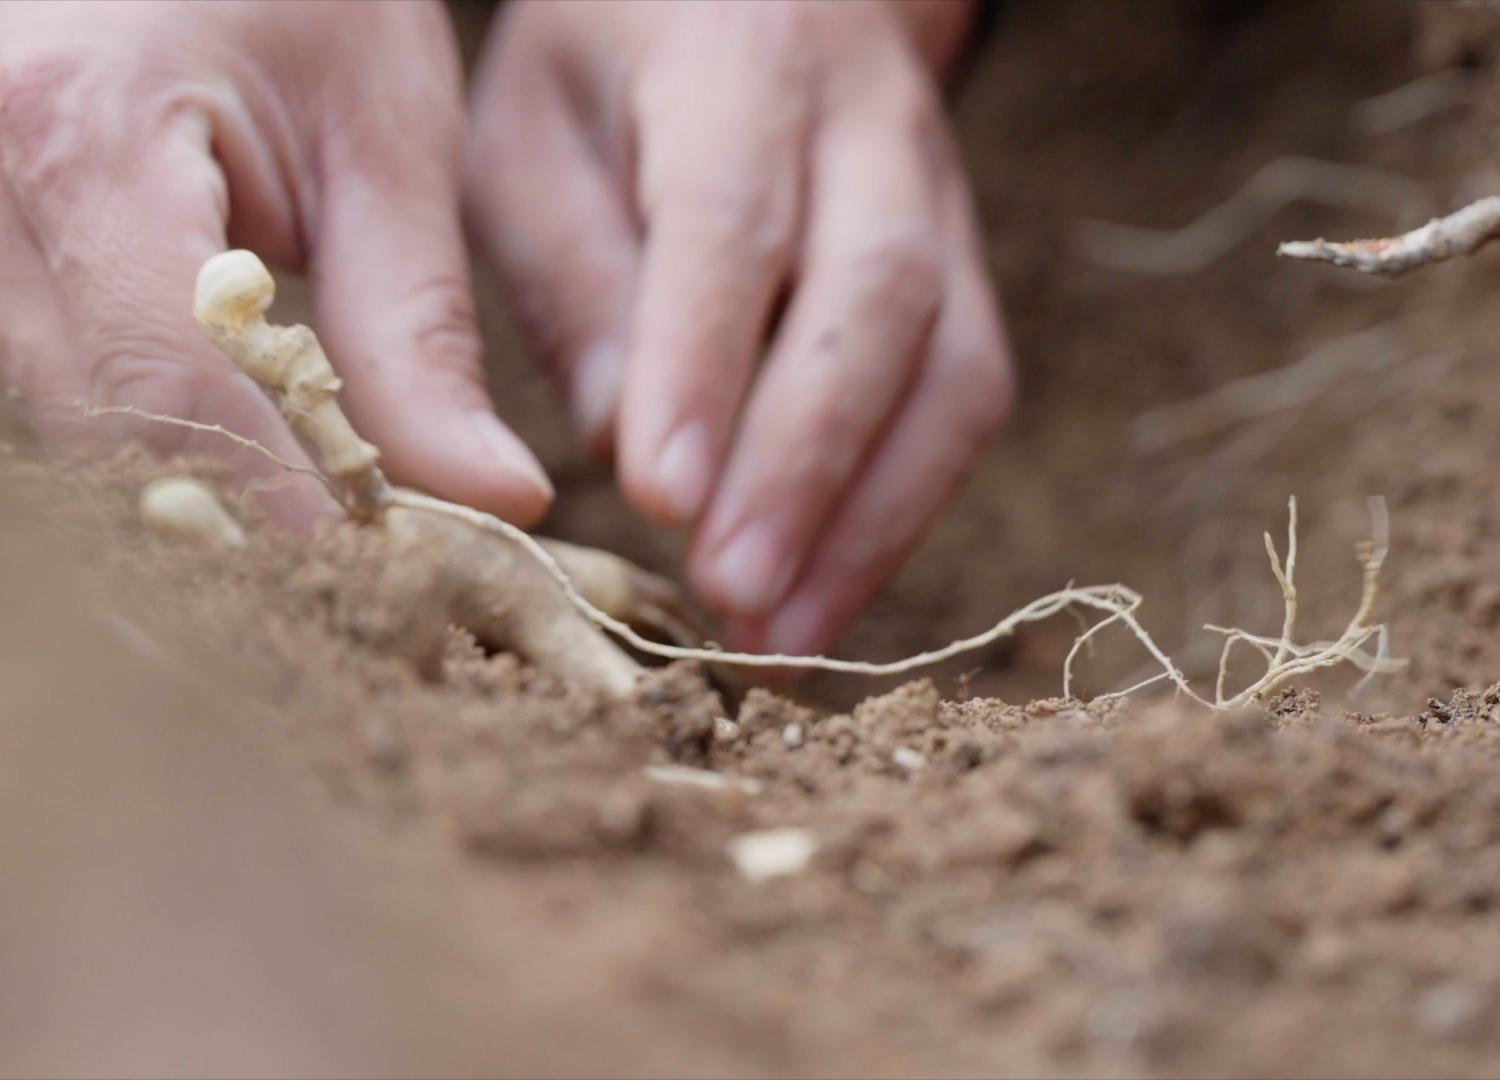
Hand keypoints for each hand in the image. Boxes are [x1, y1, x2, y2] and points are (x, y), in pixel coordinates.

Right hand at [0, 0, 554, 528]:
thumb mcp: (388, 144)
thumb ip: (422, 331)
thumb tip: (497, 501)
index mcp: (74, 123)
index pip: (169, 371)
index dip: (274, 494)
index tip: (379, 575)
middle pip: (109, 424)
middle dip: (246, 521)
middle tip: (376, 591)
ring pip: (80, 432)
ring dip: (204, 502)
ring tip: (332, 555)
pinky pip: (67, 401)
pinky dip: (167, 456)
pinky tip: (261, 491)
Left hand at [466, 0, 1013, 657]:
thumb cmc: (608, 70)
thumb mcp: (531, 133)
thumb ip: (569, 275)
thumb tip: (629, 443)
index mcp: (739, 62)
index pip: (733, 221)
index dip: (707, 366)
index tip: (660, 501)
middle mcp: (870, 125)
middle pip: (878, 301)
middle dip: (806, 467)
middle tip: (732, 598)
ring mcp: (941, 199)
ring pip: (955, 367)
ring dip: (873, 520)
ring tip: (783, 641)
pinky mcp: (967, 273)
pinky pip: (968, 399)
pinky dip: (901, 513)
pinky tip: (825, 598)